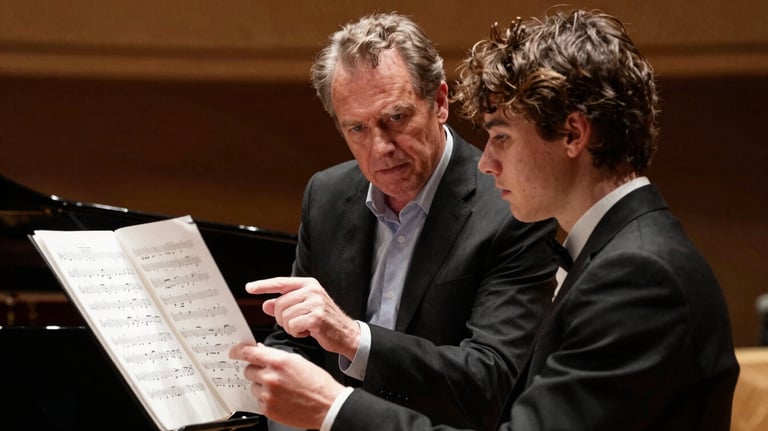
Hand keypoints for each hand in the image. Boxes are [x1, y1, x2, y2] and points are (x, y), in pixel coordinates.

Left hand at [230, 343, 344, 428]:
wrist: (327, 405)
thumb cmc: (317, 383)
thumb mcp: (298, 361)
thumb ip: (276, 355)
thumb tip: (260, 351)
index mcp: (278, 362)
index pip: (249, 353)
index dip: (238, 351)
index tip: (234, 352)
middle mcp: (270, 377)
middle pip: (248, 370)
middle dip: (256, 370)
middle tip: (270, 373)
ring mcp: (268, 395)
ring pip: (253, 386)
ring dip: (262, 385)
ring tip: (280, 388)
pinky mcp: (268, 409)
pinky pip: (258, 400)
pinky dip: (266, 398)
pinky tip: (281, 398)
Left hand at [246, 277, 360, 358]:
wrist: (346, 333)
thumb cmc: (325, 321)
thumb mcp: (304, 308)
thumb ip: (285, 305)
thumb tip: (265, 305)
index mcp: (308, 284)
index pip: (280, 282)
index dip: (263, 285)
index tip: (249, 288)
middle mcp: (312, 290)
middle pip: (279, 304)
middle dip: (282, 318)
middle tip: (295, 323)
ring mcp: (315, 303)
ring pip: (284, 316)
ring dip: (290, 327)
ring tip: (304, 327)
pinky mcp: (316, 317)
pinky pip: (292, 326)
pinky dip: (296, 332)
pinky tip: (308, 332)